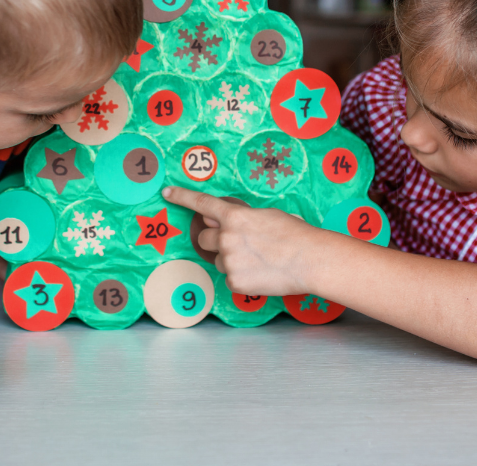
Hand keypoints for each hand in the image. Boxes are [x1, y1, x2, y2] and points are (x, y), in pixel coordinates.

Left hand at [163, 186, 323, 296]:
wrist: (309, 260)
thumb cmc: (294, 234)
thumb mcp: (266, 216)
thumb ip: (241, 218)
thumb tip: (223, 220)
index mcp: (234, 216)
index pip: (201, 203)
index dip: (182, 197)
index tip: (167, 192)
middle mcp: (226, 237)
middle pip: (204, 238)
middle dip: (215, 240)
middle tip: (237, 243)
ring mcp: (228, 261)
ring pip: (219, 260)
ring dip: (232, 260)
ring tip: (259, 260)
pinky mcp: (234, 282)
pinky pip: (230, 278)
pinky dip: (242, 277)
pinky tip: (261, 273)